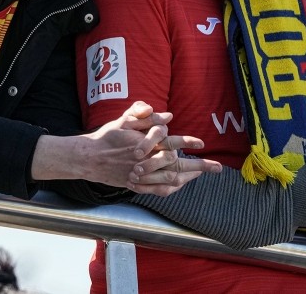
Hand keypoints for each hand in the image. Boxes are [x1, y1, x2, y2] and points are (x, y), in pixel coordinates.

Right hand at [32, 101, 219, 191]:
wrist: (89, 158)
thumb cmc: (107, 136)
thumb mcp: (123, 119)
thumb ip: (144, 115)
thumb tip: (168, 116)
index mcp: (143, 144)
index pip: (170, 142)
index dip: (187, 142)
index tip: (201, 143)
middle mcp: (145, 162)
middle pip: (176, 165)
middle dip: (199, 166)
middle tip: (216, 167)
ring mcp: (141, 176)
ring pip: (170, 179)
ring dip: (189, 177)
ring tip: (203, 174)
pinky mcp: (136, 185)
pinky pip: (159, 190)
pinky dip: (173, 188)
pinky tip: (182, 184)